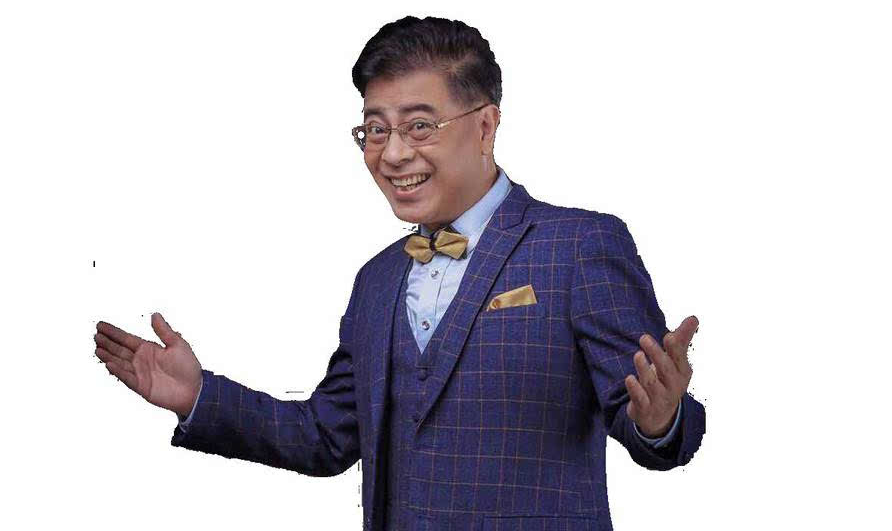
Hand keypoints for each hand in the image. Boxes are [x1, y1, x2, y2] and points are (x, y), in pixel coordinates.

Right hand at [94, 312, 202, 417]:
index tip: (100, 325)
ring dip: (108, 356)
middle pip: (119, 350)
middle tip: (95, 335)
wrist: (194, 389)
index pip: (126, 339)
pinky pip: (127, 378)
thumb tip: (155, 314)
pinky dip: (118, 371)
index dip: (113, 332)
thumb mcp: (177, 344)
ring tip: (97, 348)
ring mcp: (139, 373)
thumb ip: (164, 331)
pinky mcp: (141, 386)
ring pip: (119, 363)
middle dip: (107, 342)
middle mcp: (141, 360)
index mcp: (148, 349)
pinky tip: (109, 364)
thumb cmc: (188, 367)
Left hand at [624, 315, 698, 437]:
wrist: (661, 416)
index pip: (679, 358)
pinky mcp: (645, 408)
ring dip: (644, 369)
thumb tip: (693, 318)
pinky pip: (640, 399)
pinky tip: (629, 378)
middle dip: (656, 354)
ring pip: (651, 383)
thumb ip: (681, 340)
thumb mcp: (676, 362)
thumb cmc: (667, 380)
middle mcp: (672, 386)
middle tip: (644, 337)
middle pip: (665, 369)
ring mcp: (659, 398)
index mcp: (682, 372)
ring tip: (637, 355)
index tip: (668, 335)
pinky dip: (635, 389)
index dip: (674, 348)